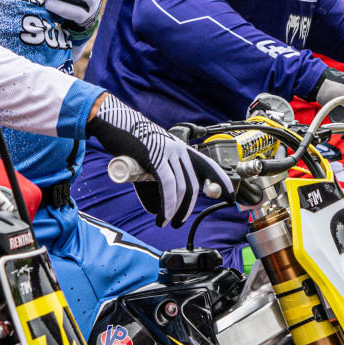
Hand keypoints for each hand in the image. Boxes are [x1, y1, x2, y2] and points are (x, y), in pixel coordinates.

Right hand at [87, 93, 229, 228]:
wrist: (112, 122)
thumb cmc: (127, 142)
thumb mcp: (146, 166)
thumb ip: (154, 187)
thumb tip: (158, 210)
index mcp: (180, 149)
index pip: (209, 166)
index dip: (221, 181)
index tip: (231, 197)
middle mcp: (179, 149)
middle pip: (194, 184)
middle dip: (189, 208)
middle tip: (179, 222)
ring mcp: (169, 152)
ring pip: (182, 188)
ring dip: (176, 210)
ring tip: (166, 222)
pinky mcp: (156, 157)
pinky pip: (168, 186)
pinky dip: (167, 205)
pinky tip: (163, 216)